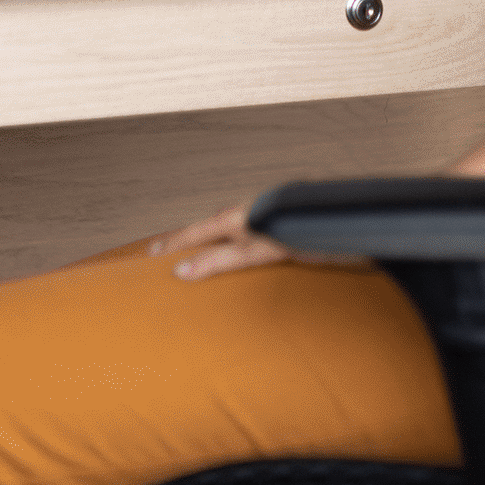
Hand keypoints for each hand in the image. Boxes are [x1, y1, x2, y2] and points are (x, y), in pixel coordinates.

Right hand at [148, 202, 292, 280]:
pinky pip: (242, 229)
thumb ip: (219, 260)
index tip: (150, 252)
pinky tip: (236, 247)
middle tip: (163, 249)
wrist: (333, 214)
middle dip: (184, 238)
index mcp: (233, 219)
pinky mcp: (274, 222)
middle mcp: (242, 214)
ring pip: (225, 227)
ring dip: (207, 239)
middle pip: (206, 227)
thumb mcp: (253, 250)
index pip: (193, 233)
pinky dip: (228, 239)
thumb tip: (182, 271)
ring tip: (194, 251)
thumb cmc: (296, 229)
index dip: (171, 244)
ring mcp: (258, 215)